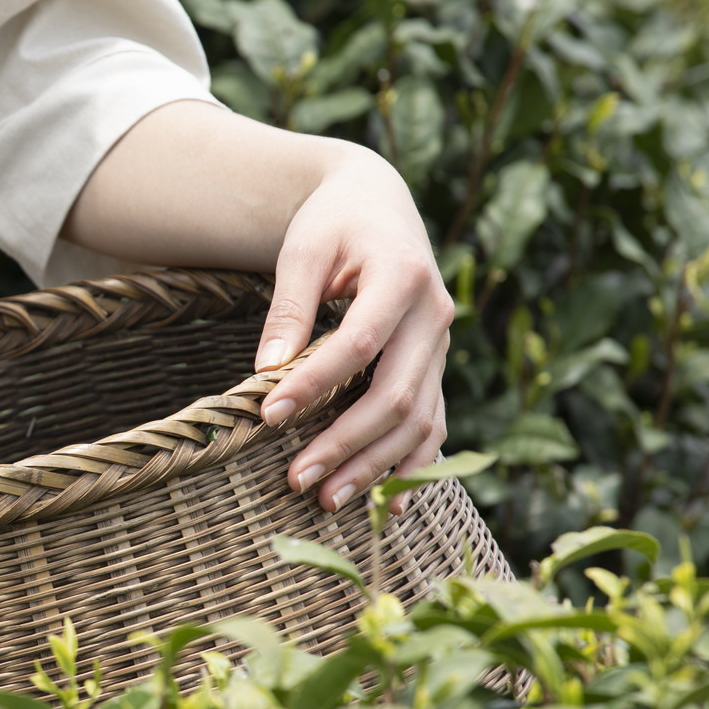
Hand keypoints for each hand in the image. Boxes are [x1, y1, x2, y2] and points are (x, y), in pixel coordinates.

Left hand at [253, 146, 452, 514]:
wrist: (377, 204)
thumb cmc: (333, 223)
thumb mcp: (303, 249)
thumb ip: (289, 309)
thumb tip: (267, 373)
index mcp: (403, 278)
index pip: (358, 345)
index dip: (314, 384)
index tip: (267, 415)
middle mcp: (435, 317)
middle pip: (395, 395)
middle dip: (345, 442)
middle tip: (296, 479)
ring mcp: (441, 347)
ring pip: (419, 419)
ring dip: (376, 465)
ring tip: (328, 499)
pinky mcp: (435, 367)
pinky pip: (433, 424)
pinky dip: (413, 465)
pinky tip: (389, 504)